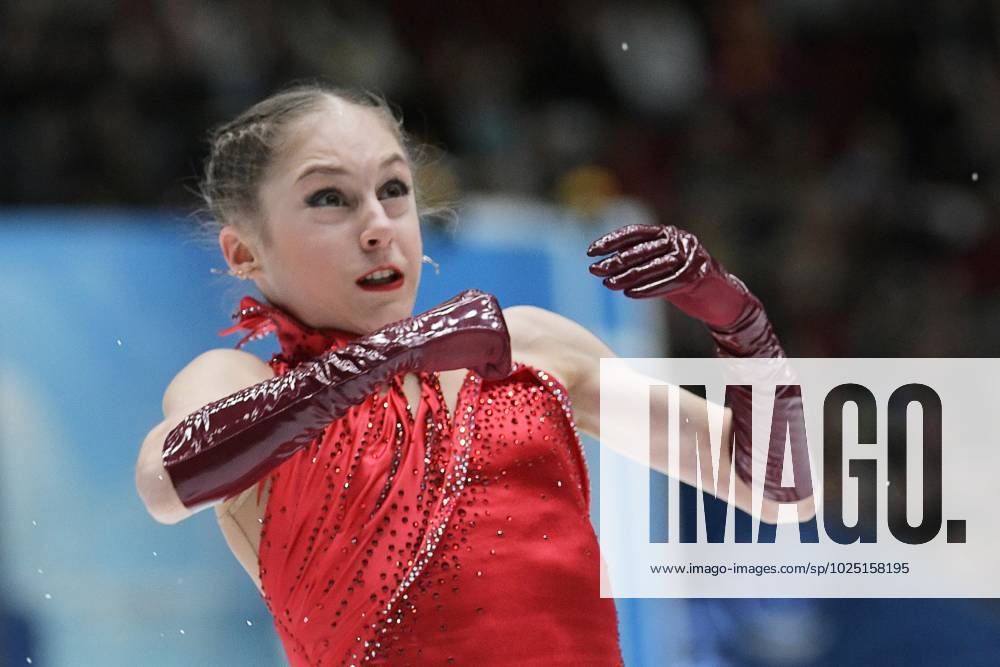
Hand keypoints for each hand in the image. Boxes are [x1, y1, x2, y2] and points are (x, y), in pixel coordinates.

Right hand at [383, 288, 512, 379]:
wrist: (413, 344)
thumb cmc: (428, 341)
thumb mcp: (450, 328)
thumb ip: (468, 330)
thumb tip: (480, 345)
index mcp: (477, 296)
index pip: (489, 332)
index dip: (471, 346)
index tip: (453, 344)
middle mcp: (490, 302)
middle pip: (498, 344)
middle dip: (479, 354)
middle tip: (457, 350)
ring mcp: (496, 318)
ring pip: (499, 357)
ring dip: (480, 363)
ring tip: (459, 354)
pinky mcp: (500, 338)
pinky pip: (502, 368)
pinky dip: (486, 372)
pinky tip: (468, 363)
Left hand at [586, 223, 752, 329]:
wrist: (725, 300)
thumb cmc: (688, 285)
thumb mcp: (661, 269)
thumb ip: (641, 264)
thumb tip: (605, 266)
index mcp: (669, 233)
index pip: (635, 232)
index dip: (611, 241)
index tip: (591, 252)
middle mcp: (681, 240)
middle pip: (642, 249)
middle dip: (615, 260)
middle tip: (594, 270)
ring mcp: (692, 256)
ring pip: (654, 265)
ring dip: (628, 276)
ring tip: (608, 284)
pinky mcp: (700, 274)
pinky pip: (669, 281)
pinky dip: (648, 288)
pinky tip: (630, 294)